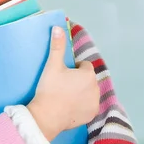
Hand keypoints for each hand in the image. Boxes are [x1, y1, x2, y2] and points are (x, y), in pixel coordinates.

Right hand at [27, 26, 99, 140]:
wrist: (47, 115)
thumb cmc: (50, 88)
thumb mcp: (52, 66)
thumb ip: (57, 46)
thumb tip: (58, 27)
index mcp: (88, 74)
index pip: (84, 66)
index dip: (73, 69)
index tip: (62, 75)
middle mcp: (96, 87)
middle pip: (87, 79)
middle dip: (78, 80)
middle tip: (61, 86)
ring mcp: (95, 102)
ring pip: (88, 92)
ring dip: (81, 92)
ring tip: (64, 97)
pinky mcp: (92, 114)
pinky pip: (88, 106)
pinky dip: (81, 106)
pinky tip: (69, 107)